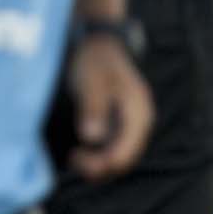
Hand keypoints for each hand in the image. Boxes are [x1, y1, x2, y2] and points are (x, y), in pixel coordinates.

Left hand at [64, 36, 154, 179]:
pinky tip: (78, 153)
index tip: (76, 157)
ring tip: (74, 157)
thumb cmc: (94, 61)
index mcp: (138, 114)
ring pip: (118, 157)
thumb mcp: (91, 81)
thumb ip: (93, 107)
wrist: (99, 46)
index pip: (125, 153)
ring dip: (97, 165)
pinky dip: (97, 157)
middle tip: (73, 159)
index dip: (102, 163)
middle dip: (99, 167)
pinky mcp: (119, 126)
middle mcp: (139, 124)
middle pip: (124, 160)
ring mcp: (130, 126)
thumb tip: (92, 138)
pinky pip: (112, 150)